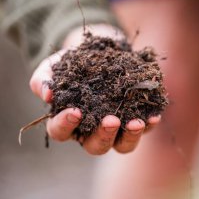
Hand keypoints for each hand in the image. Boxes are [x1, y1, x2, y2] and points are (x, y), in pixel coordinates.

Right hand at [29, 24, 160, 154]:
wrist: (99, 52)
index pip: (60, 131)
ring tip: (137, 123)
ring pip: (122, 145)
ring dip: (130, 136)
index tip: (74, 112)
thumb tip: (47, 94)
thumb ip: (44, 79)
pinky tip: (154, 115)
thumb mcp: (54, 66)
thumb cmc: (72, 63)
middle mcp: (91, 131)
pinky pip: (144, 128)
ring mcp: (116, 128)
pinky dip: (150, 124)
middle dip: (103, 136)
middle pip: (96, 146)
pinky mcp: (135, 118)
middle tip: (111, 121)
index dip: (65, 125)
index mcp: (67, 122)